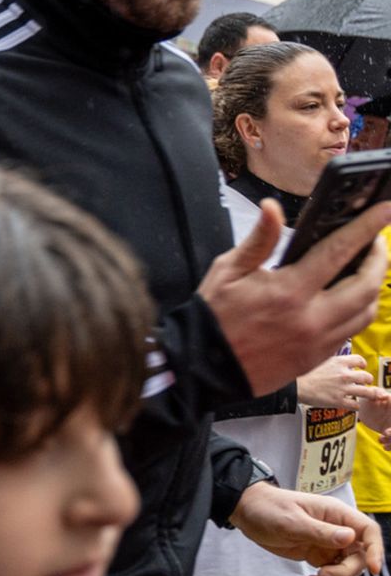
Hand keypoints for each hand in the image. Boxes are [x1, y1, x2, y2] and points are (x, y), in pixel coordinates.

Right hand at [200, 199, 390, 394]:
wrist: (203, 368)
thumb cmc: (213, 315)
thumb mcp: (228, 271)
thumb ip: (258, 240)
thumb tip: (273, 207)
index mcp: (288, 291)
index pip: (340, 251)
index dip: (367, 227)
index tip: (384, 210)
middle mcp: (311, 318)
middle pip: (367, 284)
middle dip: (379, 258)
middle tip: (376, 241)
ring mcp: (317, 342)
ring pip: (367, 310)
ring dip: (373, 286)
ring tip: (366, 269)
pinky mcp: (316, 358)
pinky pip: (351, 331)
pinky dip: (359, 309)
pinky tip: (350, 298)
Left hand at [231, 481, 383, 575]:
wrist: (246, 512)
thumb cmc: (268, 509)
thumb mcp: (291, 521)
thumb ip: (320, 531)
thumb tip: (350, 537)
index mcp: (336, 514)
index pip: (368, 531)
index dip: (375, 550)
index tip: (372, 569)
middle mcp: (338, 529)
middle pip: (360, 556)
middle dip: (346, 571)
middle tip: (323, 575)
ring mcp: (329, 544)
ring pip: (348, 568)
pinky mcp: (318, 555)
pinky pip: (332, 573)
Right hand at [297, 353, 376, 408]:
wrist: (295, 386)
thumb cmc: (302, 373)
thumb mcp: (318, 359)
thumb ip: (330, 360)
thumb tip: (332, 358)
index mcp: (339, 363)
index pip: (359, 360)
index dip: (362, 364)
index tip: (361, 367)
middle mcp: (344, 375)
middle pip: (367, 377)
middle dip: (367, 380)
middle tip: (364, 382)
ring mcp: (342, 388)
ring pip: (367, 392)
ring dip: (369, 393)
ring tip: (368, 395)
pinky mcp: (338, 401)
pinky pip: (355, 405)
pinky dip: (356, 406)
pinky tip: (353, 405)